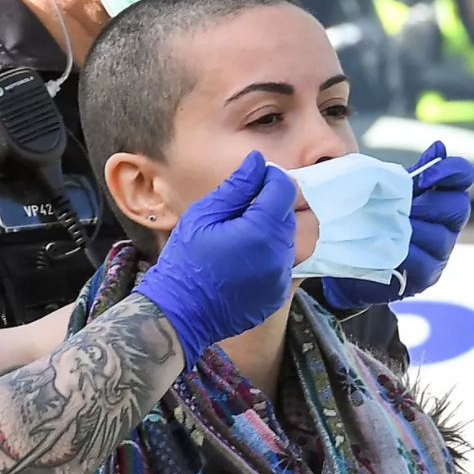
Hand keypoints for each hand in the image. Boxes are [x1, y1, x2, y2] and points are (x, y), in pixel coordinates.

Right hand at [135, 151, 296, 367]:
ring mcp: (281, 277)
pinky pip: (284, 265)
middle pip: (294, 214)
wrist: (179, 312)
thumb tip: (259, 162)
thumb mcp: (204, 215)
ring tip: (244, 234)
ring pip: (292, 240)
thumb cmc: (185, 259)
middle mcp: (280, 254)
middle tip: (247, 207)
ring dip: (275, 230)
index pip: (285, 189)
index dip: (271, 178)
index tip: (254, 180)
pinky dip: (270, 255)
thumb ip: (237, 186)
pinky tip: (244, 259)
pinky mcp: (277, 294)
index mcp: (262, 230)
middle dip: (276, 204)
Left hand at [322, 142, 473, 308]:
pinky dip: (405, 253)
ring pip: (440, 237)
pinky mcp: (426, 277)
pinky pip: (423, 262)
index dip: (452, 172)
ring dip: (414, 229)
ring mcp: (439, 253)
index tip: (425, 177)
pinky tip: (386, 247)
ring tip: (388, 226)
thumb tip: (439, 148)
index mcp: (441, 198)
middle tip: (403, 207)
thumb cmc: (370, 220)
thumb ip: (410, 174)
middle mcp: (448, 226)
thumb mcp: (386, 193)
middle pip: (457, 208)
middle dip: (429, 204)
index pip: (463, 178)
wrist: (346, 258)